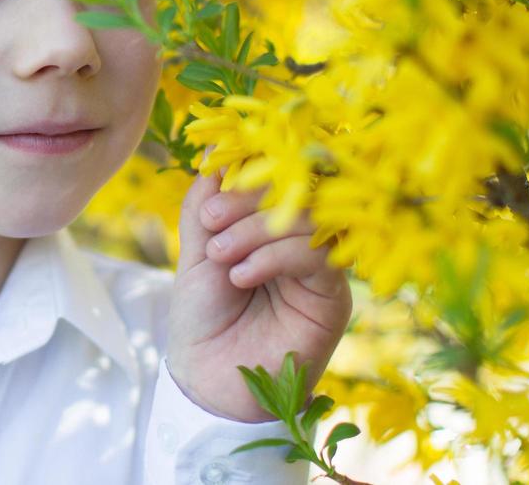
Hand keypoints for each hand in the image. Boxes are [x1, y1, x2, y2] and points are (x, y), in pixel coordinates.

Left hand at [164, 158, 352, 422]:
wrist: (207, 379)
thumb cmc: (202, 317)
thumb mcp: (195, 251)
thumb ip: (205, 203)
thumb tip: (218, 149)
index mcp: (271, 224)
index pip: (277, 176)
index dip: (246, 173)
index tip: (210, 195)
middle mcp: (302, 241)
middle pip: (297, 190)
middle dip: (248, 198)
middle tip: (211, 222)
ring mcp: (320, 268)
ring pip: (309, 218)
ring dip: (257, 229)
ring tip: (221, 256)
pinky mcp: (332, 298)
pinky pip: (319, 255)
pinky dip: (276, 255)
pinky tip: (242, 275)